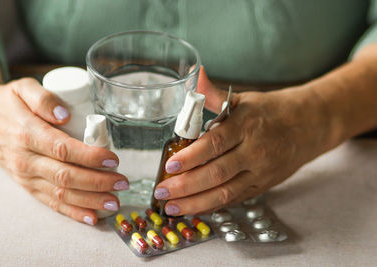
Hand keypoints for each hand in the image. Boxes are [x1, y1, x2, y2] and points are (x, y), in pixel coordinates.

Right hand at [0, 78, 128, 224]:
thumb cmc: (8, 103)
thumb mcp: (22, 88)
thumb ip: (44, 99)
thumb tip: (65, 114)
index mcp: (27, 134)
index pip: (62, 149)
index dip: (89, 157)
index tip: (112, 159)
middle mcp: (25, 159)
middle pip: (65, 176)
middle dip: (97, 182)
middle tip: (122, 182)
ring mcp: (25, 176)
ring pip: (60, 194)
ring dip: (90, 201)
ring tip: (114, 202)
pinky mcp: (27, 185)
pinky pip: (50, 202)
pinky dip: (72, 212)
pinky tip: (92, 217)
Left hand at [153, 67, 329, 214]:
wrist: (311, 125)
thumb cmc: (273, 111)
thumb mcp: (244, 99)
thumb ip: (214, 94)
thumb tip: (194, 75)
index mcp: (247, 126)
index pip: (214, 144)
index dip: (191, 157)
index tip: (169, 165)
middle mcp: (254, 151)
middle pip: (216, 174)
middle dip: (185, 186)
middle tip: (161, 191)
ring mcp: (260, 172)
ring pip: (225, 193)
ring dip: (195, 203)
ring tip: (172, 207)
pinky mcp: (263, 186)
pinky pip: (234, 199)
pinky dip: (212, 205)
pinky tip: (194, 208)